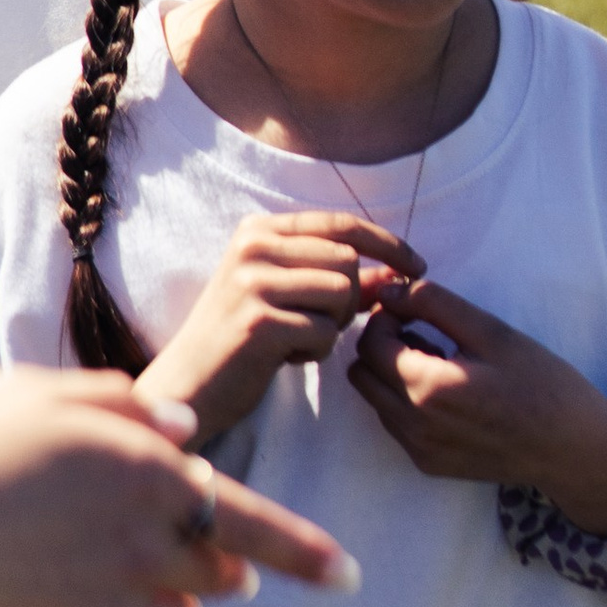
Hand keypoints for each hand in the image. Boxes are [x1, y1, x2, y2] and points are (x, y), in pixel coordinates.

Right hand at [0, 369, 357, 606]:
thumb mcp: (27, 396)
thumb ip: (118, 407)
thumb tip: (184, 430)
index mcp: (144, 468)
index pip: (254, 517)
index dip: (307, 552)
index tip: (349, 578)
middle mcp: (151, 543)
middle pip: (215, 575)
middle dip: (192, 567)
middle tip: (120, 551)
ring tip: (61, 585)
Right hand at [140, 210, 419, 445]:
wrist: (189, 383)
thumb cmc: (242, 339)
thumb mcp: (285, 294)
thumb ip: (336, 277)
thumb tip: (398, 272)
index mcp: (258, 229)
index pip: (341, 223)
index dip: (387, 243)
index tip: (418, 266)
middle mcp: (253, 246)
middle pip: (348, 260)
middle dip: (352, 298)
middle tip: (320, 324)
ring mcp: (253, 281)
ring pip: (342, 294)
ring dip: (333, 326)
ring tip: (299, 339)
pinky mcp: (259, 321)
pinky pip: (325, 332)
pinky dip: (315, 351)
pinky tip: (283, 358)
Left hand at [347, 276, 606, 534]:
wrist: (574, 451)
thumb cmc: (542, 384)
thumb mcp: (492, 332)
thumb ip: (435, 304)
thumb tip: (391, 289)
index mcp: (428, 389)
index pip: (370, 342)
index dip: (385, 317)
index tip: (413, 308)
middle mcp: (414, 427)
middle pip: (362, 373)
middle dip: (381, 345)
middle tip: (423, 332)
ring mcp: (419, 451)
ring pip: (374, 400)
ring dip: (392, 374)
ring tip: (440, 360)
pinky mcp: (429, 465)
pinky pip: (395, 424)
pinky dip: (407, 401)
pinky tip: (448, 391)